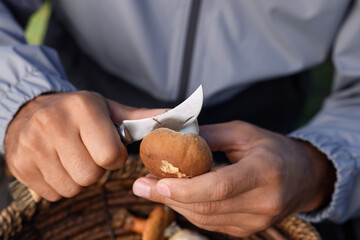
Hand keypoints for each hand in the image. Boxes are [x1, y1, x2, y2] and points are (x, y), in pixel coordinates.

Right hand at [5, 91, 165, 200]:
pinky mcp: (19, 163)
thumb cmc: (77, 112)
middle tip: (89, 154)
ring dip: (78, 179)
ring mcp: (32, 144)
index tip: (108, 150)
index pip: (110, 155)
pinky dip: (60, 185)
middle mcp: (53, 123)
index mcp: (83, 107)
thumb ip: (139, 118)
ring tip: (72, 157)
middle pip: (90, 175)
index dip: (115, 158)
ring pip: (72, 188)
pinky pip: (52, 194)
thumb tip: (172, 116)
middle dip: (96, 170)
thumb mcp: (108, 109)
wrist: (32, 109)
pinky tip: (57, 164)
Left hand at [132, 121, 335, 236]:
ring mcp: (256, 221)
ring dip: (175, 204)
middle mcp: (262, 202)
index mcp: (264, 172)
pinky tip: (175, 196)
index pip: (220, 186)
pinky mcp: (248, 229)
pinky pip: (211, 223)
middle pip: (207, 206)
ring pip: (205, 218)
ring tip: (152, 188)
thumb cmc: (273, 149)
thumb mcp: (244, 133)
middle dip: (169, 196)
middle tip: (141, 184)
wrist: (303, 176)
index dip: (186, 188)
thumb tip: (176, 138)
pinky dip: (189, 209)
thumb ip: (210, 136)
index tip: (158, 182)